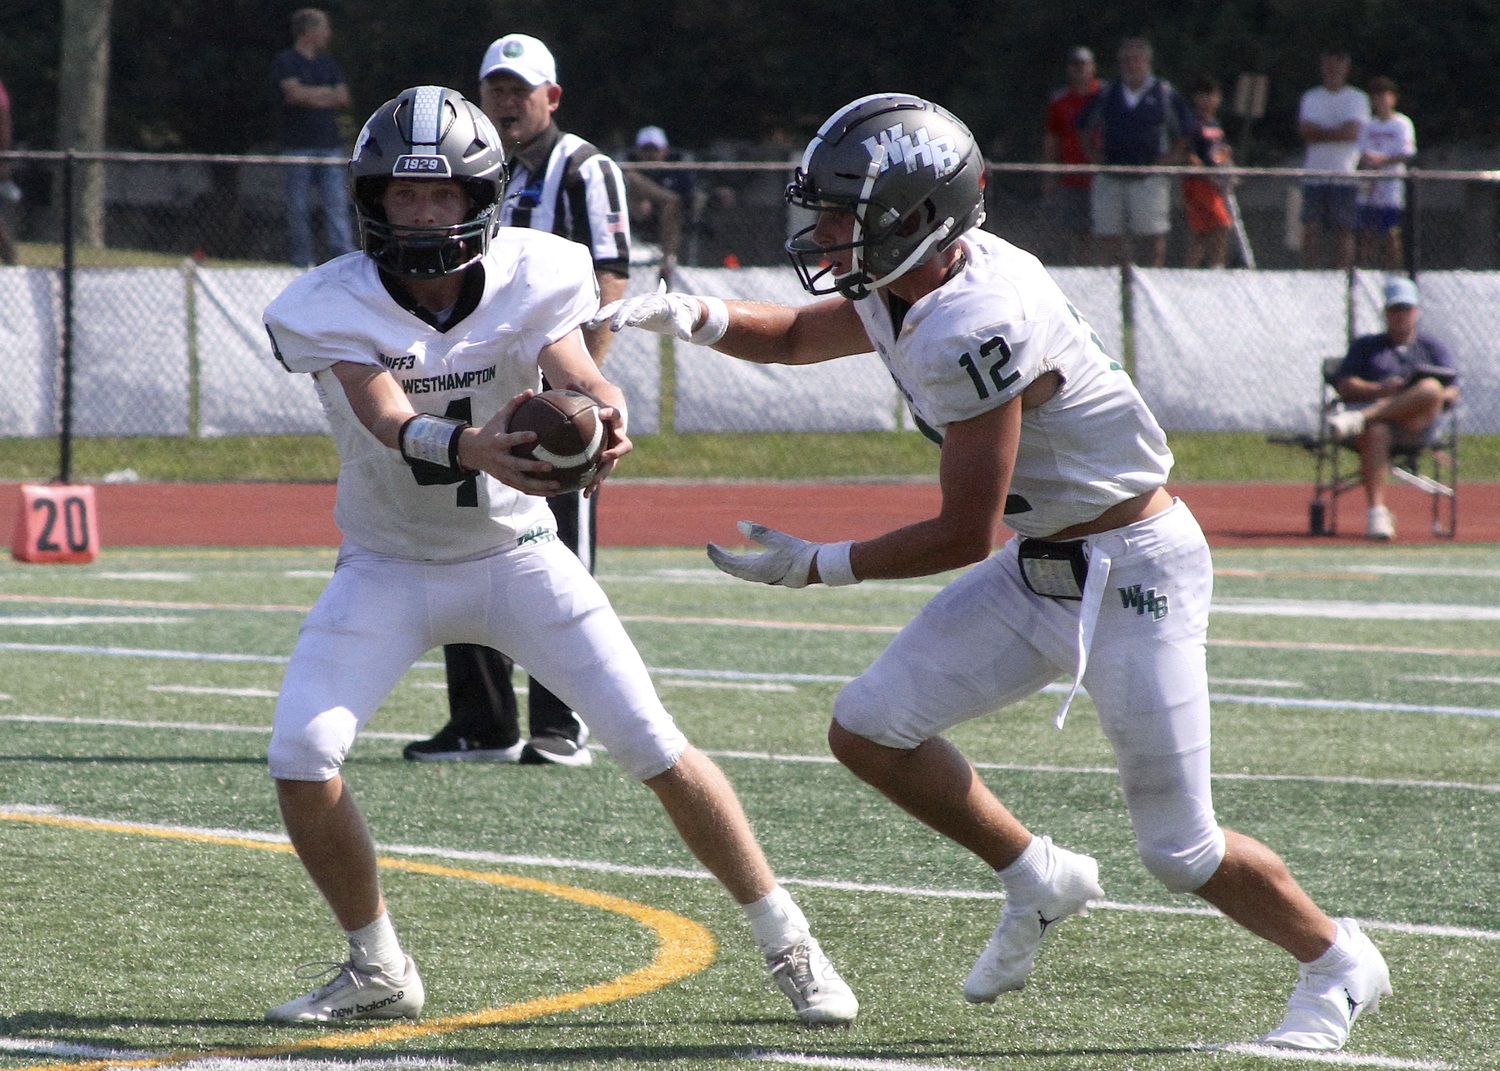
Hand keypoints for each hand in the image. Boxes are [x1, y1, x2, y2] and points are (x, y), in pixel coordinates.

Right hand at [459, 391, 566, 495]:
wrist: (472, 451)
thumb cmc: (491, 430)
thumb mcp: (499, 416)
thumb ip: (515, 404)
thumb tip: (531, 391)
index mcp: (498, 442)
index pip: (510, 440)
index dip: (521, 437)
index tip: (535, 435)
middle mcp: (500, 459)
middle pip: (517, 466)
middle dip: (533, 468)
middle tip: (550, 466)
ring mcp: (503, 472)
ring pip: (522, 482)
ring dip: (539, 486)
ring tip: (557, 486)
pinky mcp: (506, 481)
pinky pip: (523, 489)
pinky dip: (537, 492)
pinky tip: (553, 493)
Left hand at [584, 401, 631, 497]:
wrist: (611, 419)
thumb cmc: (598, 406)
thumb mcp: (590, 398)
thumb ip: (580, 393)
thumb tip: (566, 383)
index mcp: (615, 421)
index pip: (615, 415)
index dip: (610, 414)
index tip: (602, 413)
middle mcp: (619, 437)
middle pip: (623, 446)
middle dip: (614, 452)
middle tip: (604, 456)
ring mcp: (615, 451)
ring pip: (612, 464)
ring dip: (603, 474)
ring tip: (593, 484)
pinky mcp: (608, 461)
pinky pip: (602, 473)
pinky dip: (594, 484)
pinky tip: (584, 494)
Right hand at [590, 280, 704, 339]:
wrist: (674, 307)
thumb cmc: (679, 316)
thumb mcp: (683, 322)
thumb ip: (683, 329)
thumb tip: (687, 337)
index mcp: (657, 302)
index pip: (647, 308)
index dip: (639, 314)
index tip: (631, 323)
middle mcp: (643, 300)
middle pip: (629, 306)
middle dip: (621, 316)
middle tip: (614, 329)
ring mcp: (634, 303)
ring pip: (617, 306)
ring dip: (605, 315)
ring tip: (593, 325)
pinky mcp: (628, 308)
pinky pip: (612, 310)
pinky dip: (602, 316)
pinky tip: (591, 325)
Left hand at [707, 521, 818, 587]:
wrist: (815, 567)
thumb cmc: (796, 552)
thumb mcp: (776, 538)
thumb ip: (757, 531)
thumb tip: (738, 523)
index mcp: (755, 569)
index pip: (728, 563)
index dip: (717, 554)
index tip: (708, 545)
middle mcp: (756, 576)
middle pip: (731, 569)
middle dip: (719, 559)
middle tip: (710, 548)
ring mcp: (763, 576)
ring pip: (739, 571)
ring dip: (729, 563)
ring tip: (721, 554)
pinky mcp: (770, 574)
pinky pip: (748, 571)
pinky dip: (739, 565)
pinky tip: (742, 558)